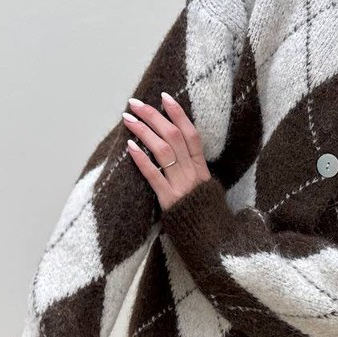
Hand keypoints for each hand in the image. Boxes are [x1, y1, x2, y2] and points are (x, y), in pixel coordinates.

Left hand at [123, 92, 211, 210]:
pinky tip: (130, 146)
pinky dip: (141, 159)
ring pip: (163, 150)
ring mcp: (181, 186)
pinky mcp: (168, 200)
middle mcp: (193, 173)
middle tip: (135, 103)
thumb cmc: (202, 214)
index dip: (178, 114)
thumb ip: (193, 169)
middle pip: (173, 136)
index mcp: (202, 168)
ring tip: (128, 119)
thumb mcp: (204, 188)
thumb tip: (177, 148)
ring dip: (144, 131)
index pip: (191, 134)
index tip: (164, 97)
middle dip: (153, 116)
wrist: (209, 239)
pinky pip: (154, 175)